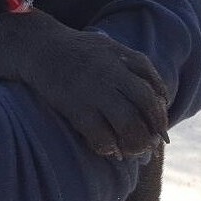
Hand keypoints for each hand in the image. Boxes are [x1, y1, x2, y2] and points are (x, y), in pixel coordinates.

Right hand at [0, 0, 167, 159]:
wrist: (39, 48)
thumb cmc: (77, 51)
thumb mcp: (110, 48)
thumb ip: (134, 66)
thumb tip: (160, 96)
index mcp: (124, 58)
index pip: (155, 87)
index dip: (161, 112)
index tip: (160, 128)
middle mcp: (113, 73)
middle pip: (146, 105)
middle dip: (153, 128)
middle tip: (152, 144)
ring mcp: (95, 90)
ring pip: (128, 124)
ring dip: (135, 143)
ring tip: (132, 152)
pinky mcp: (76, 107)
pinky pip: (100, 135)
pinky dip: (108, 146)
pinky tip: (109, 150)